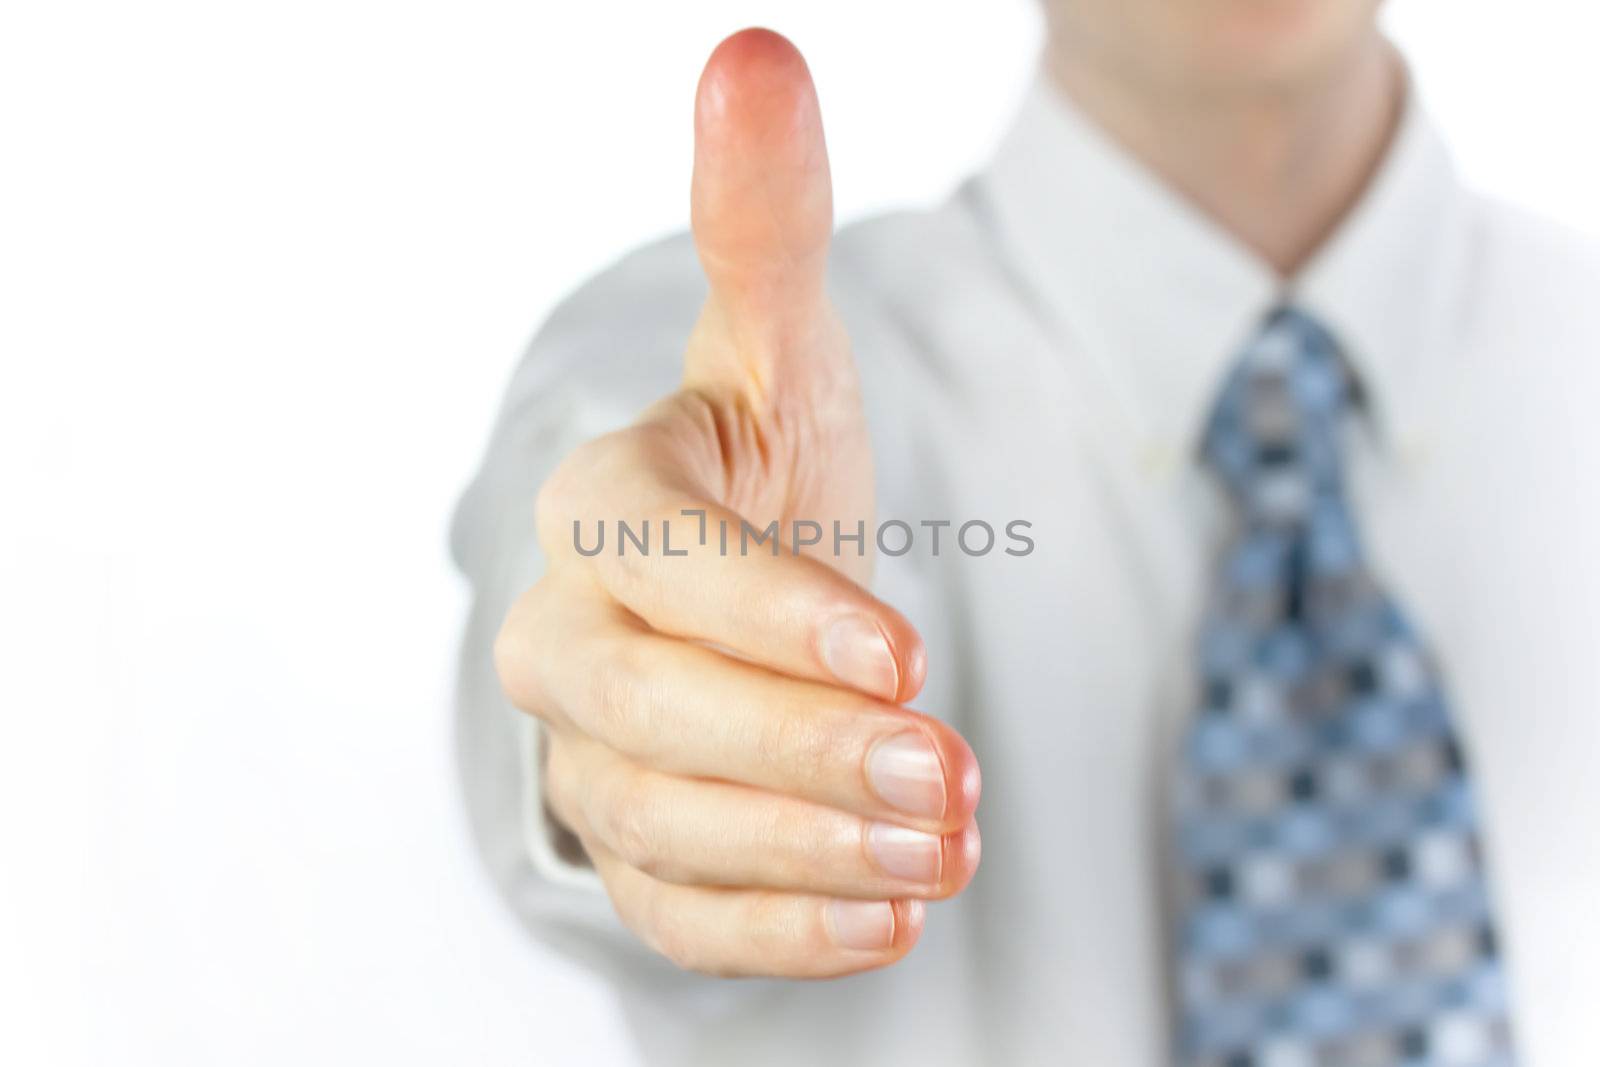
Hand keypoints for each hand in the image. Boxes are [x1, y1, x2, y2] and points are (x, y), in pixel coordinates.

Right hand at [493, 28, 980, 977]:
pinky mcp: (634, 848)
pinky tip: (892, 920)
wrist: (728, 595)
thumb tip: (754, 52)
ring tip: (949, 851)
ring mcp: (592, 755)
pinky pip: (679, 909)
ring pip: (666, 824)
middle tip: (945, 774)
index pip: (658, 569)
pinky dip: (781, 929)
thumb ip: (763, 226)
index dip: (770, 613)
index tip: (901, 650)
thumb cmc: (759, 469)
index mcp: (600, 510)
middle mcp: (567, 638)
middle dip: (799, 749)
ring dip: (811, 847)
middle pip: (650, 714)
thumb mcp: (777, 351)